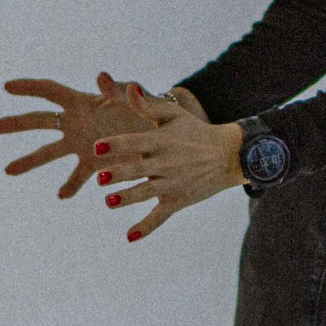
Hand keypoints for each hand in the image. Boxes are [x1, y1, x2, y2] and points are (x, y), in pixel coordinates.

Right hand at [0, 70, 156, 200]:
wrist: (164, 134)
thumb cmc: (149, 108)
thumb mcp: (134, 98)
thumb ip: (118, 90)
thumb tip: (101, 76)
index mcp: (83, 102)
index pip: (51, 92)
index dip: (29, 87)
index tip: (6, 87)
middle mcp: (77, 123)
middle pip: (39, 122)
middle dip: (14, 124)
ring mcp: (82, 144)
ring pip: (49, 152)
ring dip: (29, 161)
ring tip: (8, 170)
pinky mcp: (95, 164)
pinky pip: (77, 176)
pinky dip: (70, 185)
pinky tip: (62, 194)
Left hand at [92, 87, 245, 239]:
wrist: (228, 154)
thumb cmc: (195, 130)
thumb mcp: (173, 114)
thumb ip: (148, 105)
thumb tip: (130, 88)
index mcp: (161, 141)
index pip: (134, 142)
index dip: (115, 145)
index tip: (96, 148)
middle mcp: (165, 164)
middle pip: (137, 170)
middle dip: (119, 174)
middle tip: (99, 178)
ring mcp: (172, 184)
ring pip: (145, 194)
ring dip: (127, 199)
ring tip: (109, 201)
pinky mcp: (177, 201)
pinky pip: (159, 217)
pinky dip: (145, 228)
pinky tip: (129, 236)